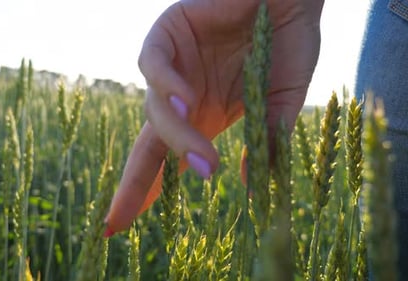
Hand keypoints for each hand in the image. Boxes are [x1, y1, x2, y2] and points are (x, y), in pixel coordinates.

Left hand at [104, 0, 323, 235]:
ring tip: (202, 161)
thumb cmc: (288, 45)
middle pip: (148, 145)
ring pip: (156, 109)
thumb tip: (252, 187)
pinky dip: (168, 83)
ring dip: (177, 135)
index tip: (120, 226)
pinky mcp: (168, 32)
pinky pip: (154, 63)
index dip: (144, 192)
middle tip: (124, 220)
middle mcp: (182, 97)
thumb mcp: (280, 103)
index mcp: (204, 117)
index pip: (166, 161)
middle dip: (133, 183)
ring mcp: (173, 67)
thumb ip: (266, 141)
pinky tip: (188, 100)